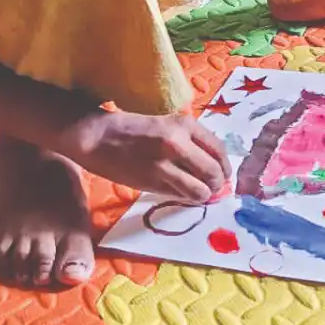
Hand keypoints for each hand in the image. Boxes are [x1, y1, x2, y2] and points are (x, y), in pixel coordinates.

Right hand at [59, 109, 228, 201]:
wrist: (99, 137)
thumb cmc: (135, 130)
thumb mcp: (169, 125)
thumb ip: (191, 143)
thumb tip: (214, 166)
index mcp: (185, 125)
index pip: (219, 150)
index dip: (225, 166)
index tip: (223, 173)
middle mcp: (178, 144)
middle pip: (214, 172)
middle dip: (217, 184)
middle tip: (213, 187)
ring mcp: (165, 165)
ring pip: (200, 191)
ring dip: (203, 195)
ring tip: (198, 193)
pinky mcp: (152, 183)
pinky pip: (180, 197)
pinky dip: (185, 198)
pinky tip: (181, 193)